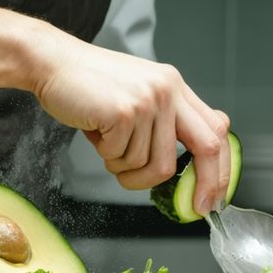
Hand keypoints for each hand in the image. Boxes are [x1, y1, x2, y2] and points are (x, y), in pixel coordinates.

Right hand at [33, 39, 230, 213]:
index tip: (212, 196)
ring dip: (128, 171)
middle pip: (205, 148)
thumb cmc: (89, 86)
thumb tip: (184, 168)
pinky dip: (106, 157)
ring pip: (155, 165)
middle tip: (193, 209)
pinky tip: (96, 135)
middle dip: (203, 185)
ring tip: (109, 149)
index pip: (215, 130)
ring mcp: (148, 100)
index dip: (220, 168)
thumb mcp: (138, 97)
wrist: (53, 64)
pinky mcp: (125, 113)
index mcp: (175, 87)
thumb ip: (163, 123)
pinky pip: (123, 159)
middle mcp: (168, 90)